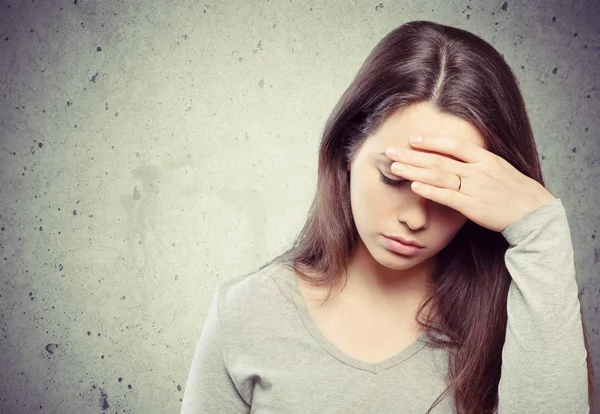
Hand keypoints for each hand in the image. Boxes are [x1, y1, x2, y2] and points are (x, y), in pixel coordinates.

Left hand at [385, 136, 556, 232]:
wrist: (535, 214)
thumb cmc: (516, 192)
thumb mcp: (500, 169)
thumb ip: (478, 163)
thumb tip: (457, 158)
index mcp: (486, 159)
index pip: (454, 145)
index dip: (431, 142)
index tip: (412, 140)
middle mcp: (479, 171)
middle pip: (439, 159)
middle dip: (412, 155)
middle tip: (390, 151)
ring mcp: (475, 188)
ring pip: (439, 176)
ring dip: (414, 171)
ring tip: (395, 167)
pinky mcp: (473, 207)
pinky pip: (447, 197)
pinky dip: (430, 190)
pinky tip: (414, 186)